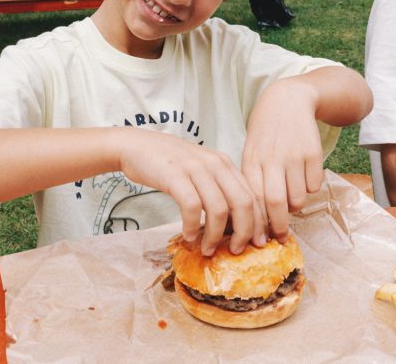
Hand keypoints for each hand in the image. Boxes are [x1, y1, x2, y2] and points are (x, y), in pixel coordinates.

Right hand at [118, 130, 263, 255]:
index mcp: (224, 163)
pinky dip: (193, 226)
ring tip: (207, 249)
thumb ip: (217, 188)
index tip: (260, 243)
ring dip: (216, 235)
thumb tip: (235, 222)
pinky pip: (192, 207)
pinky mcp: (175, 176)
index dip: (260, 222)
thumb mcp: (200, 170)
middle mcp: (215, 164)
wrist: (135, 146)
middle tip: (237, 251)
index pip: (252, 195)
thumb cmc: (168, 163)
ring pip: (219, 209)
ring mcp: (195, 169)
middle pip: (243, 203)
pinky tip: (189, 236)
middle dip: (244, 232)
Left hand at [241, 79, 323, 242]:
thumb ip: (252, 181)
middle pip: (275, 204)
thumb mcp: (251, 152)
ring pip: (298, 198)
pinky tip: (303, 178)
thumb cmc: (265, 133)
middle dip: (278, 227)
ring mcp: (293, 156)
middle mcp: (272, 159)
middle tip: (281, 238)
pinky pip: (314, 186)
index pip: (252, 200)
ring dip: (295, 206)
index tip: (258, 241)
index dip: (256, 225)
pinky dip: (309, 190)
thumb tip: (251, 218)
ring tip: (291, 199)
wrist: (288, 100)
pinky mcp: (313, 153)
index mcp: (251, 160)